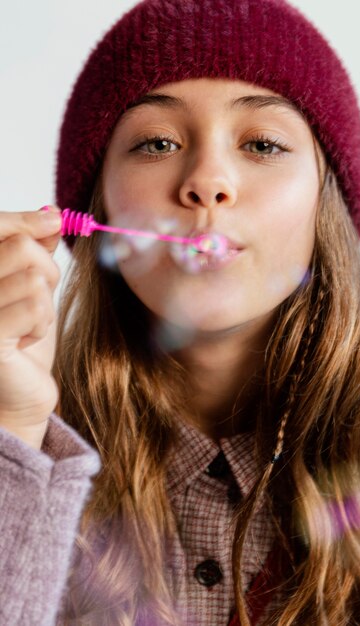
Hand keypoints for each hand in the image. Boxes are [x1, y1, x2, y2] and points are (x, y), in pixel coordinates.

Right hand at [0, 207, 61, 448]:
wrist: (19, 394)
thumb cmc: (23, 338)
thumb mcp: (30, 287)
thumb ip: (34, 250)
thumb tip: (51, 214)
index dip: (24, 220)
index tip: (56, 220)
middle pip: (19, 247)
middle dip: (47, 271)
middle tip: (41, 298)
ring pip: (32, 278)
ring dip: (45, 303)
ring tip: (29, 325)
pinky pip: (35, 307)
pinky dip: (42, 324)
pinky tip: (26, 342)